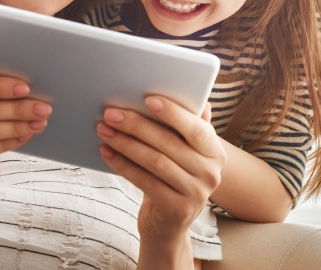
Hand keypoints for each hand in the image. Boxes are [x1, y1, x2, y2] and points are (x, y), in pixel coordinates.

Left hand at [96, 97, 225, 239]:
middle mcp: (211, 173)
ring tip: (104, 130)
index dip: (173, 113)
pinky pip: (145, 181)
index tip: (147, 99)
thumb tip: (188, 96)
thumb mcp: (185, 152)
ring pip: (154, 161)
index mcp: (216, 152)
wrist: (169, 224)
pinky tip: (107, 152)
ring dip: (125, 143)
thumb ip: (187, 126)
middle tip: (111, 113)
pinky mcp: (177, 209)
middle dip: (137, 125)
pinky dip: (123, 165)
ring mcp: (196, 193)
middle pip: (169, 143)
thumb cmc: (174, 177)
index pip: (197, 128)